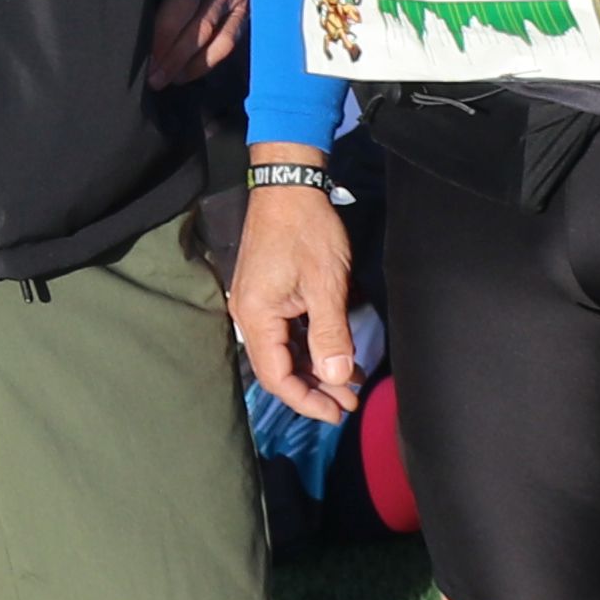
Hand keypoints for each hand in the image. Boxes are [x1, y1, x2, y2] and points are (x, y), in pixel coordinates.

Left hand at [141, 0, 250, 87]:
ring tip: (157, 79)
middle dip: (161, 40)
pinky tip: (182, 75)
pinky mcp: (244, 9)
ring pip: (205, 30)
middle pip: (184, 5)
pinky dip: (203, 63)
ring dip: (180, 59)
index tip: (121, 15)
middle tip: (141, 68)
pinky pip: (226, 42)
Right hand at [227, 157, 364, 420]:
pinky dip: (311, 347)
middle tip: (349, 403)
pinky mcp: (269, 295)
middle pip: (279, 368)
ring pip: (285, 352)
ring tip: (349, 383)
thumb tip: (336, 378)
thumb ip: (329, 334)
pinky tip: (337, 354)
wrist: (289, 186)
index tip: (338, 412)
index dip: (307, 400)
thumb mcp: (326, 284)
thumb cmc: (307, 231)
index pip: (277, 376)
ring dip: (316, 370)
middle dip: (314, 389)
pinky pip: (287, 333)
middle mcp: (250, 316)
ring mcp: (258, 305)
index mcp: (257, 317)